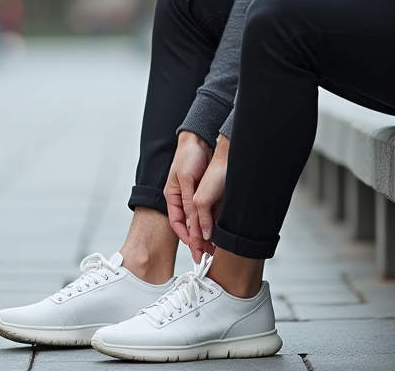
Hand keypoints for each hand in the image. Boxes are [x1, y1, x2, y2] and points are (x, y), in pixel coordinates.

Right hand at [165, 131, 213, 259]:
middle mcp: (185, 199)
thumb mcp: (186, 180)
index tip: (194, 248)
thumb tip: (194, 225)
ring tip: (216, 248)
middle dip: (198, 241)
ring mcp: (197, 196)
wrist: (202, 139)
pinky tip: (222, 232)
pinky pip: (212, 211)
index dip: (185, 237)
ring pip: (202, 221)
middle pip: (191, 225)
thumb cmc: (188, 155)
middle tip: (206, 254)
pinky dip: (216, 222)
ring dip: (208, 234)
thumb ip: (190, 202)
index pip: (178, 223)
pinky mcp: (210, 193)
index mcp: (173, 197)